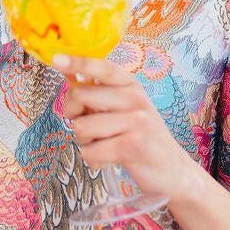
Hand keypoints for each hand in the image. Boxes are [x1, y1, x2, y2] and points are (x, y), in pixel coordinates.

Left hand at [53, 53, 193, 201]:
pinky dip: (94, 160)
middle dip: (74, 115)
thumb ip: (97, 92)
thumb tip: (66, 73)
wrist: (173, 170)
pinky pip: (90, 152)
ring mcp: (136, 122)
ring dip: (86, 142)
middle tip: (90, 127)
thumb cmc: (140, 137)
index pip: (102, 67)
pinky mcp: (133, 147)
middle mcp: (135, 98)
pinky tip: (110, 159)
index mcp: (131, 84)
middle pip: (80, 96)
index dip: (78, 62)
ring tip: (105, 144)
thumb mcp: (125, 108)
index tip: (56, 59)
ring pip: (81, 127)